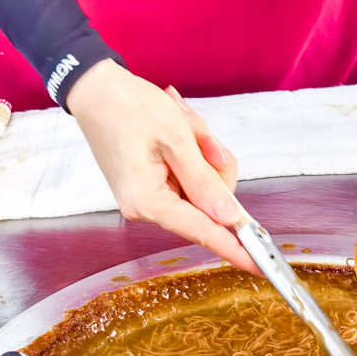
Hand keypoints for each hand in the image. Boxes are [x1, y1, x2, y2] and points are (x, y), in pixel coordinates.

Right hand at [66, 60, 257, 272]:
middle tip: (201, 136)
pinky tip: (178, 132)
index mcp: (147, 200)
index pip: (202, 230)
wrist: (97, 90)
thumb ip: (204, 181)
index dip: (235, 248)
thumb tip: (228, 216)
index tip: (259, 265)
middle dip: (214, 167)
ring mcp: (148, 197)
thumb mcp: (176, 138)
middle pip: (207, 204)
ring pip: (202, 187)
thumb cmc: (127, 106)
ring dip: (202, 155)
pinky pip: (189, 177)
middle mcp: (146, 206)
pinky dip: (192, 154)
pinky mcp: (152, 186)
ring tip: (182, 127)